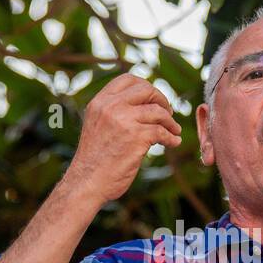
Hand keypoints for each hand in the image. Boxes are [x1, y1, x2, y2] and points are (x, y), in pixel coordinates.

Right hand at [64, 74, 181, 203]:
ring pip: (158, 112)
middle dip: (162, 100)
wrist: (87, 182)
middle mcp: (111, 107)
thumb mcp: (97, 126)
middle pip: (146, 90)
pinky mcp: (137, 137)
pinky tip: (173, 142)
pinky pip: (162, 131)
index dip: (146, 86)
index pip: (127, 79)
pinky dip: (172, 138)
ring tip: (174, 131)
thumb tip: (144, 105)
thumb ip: (113, 112)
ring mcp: (124, 121)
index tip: (154, 99)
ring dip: (170, 122)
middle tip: (168, 113)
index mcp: (100, 102)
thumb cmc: (94, 160)